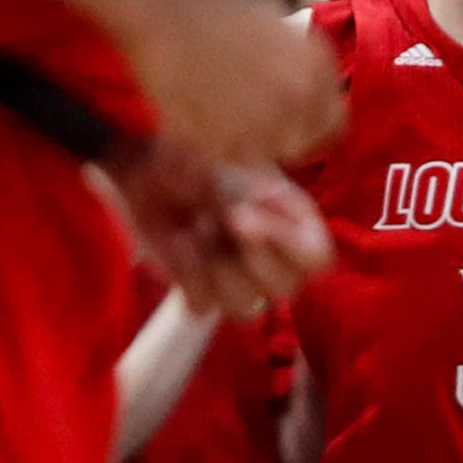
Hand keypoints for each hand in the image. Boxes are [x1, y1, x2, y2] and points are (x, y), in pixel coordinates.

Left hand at [111, 145, 334, 318]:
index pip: (316, 260)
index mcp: (293, 225)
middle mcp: (272, 259)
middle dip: (248, 255)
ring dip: (215, 265)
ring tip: (196, 225)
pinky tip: (178, 242)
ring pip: (244, 306)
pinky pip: (202, 305)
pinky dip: (186, 273)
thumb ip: (268, 193)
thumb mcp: (240, 162)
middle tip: (222, 216)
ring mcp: (236, 280)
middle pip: (284, 289)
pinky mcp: (199, 290)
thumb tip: (269, 215)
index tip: (246, 215)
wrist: (146, 163)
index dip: (286, 245)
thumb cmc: (199, 156)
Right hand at [125, 0, 344, 167]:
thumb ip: (301, 55)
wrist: (161, 14)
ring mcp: (263, 125)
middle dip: (291, 136)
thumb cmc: (216, 8)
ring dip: (259, 144)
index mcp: (315, 68)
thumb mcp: (277, 18)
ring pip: (273, 156)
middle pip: (308, 145)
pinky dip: (230, 148)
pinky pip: (239, 160)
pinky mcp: (226, 145)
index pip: (334, 121)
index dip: (316, 121)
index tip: (298, 117)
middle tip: (262, 120)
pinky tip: (212, 120)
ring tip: (233, 116)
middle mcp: (297, 99)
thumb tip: (313, 76)